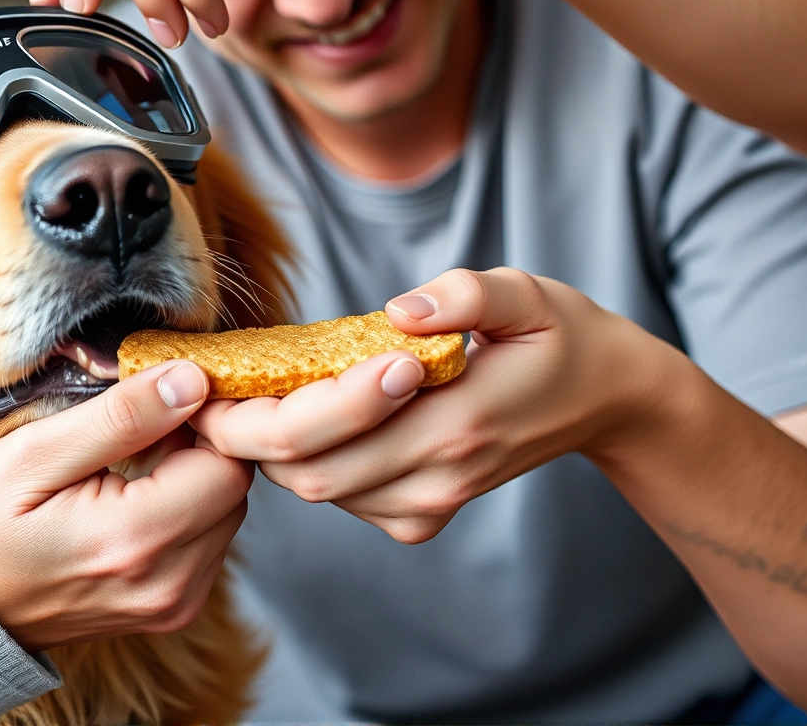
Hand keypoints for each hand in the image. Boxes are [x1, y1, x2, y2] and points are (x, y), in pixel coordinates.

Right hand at [0, 360, 253, 649]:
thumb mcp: (33, 454)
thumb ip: (118, 418)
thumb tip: (190, 380)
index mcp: (133, 540)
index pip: (227, 464)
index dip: (203, 420)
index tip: (159, 398)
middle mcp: (168, 583)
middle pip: (234, 488)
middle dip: (199, 446)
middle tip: (141, 426)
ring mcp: (175, 604)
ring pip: (227, 513)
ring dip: (194, 477)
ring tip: (134, 462)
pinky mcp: (175, 608)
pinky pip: (210, 541)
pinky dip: (186, 510)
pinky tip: (138, 497)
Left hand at [191, 268, 676, 542]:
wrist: (609, 399)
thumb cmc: (560, 336)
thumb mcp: (525, 294)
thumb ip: (466, 297)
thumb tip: (401, 314)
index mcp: (454, 424)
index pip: (318, 443)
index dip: (246, 421)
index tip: (205, 381)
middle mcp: (437, 477)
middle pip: (302, 477)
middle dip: (240, 439)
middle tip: (197, 388)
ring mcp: (432, 503)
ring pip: (317, 493)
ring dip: (269, 451)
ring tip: (229, 394)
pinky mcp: (427, 512)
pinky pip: (344, 498)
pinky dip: (307, 463)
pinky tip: (292, 416)